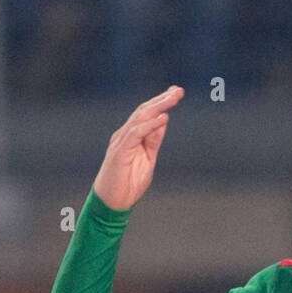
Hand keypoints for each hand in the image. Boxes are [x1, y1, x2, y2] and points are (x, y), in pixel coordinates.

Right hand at [93, 85, 184, 209]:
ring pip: (140, 117)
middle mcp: (125, 134)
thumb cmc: (128, 183)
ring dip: (158, 106)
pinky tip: (163, 118)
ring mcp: (121, 141)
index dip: (161, 101)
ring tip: (173, 98)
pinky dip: (150, 125)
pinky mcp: (120, 151)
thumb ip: (153, 141)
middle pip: (144, 110)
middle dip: (162, 99)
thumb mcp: (147, 159)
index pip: (146, 113)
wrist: (112, 202)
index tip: (175, 92)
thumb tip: (163, 121)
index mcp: (131, 136)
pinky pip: (136, 133)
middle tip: (178, 90)